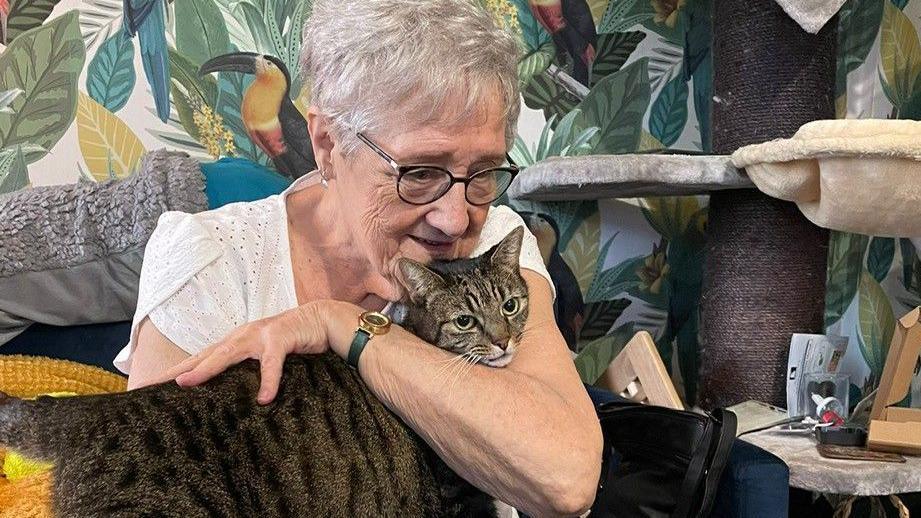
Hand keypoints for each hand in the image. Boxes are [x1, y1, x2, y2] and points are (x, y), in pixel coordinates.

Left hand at [153, 301, 351, 403]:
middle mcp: (240, 337)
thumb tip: (229, 396)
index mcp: (234, 343)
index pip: (199, 359)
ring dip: (207, 368)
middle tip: (153, 385)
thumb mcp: (264, 358)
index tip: (150, 386)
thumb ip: (247, 372)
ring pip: (227, 354)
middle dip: (177, 370)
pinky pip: (272, 364)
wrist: (320, 321)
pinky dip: (268, 381)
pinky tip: (264, 398)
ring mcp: (259, 335)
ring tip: (188, 383)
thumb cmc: (291, 342)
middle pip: (203, 355)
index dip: (176, 372)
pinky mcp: (280, 338)